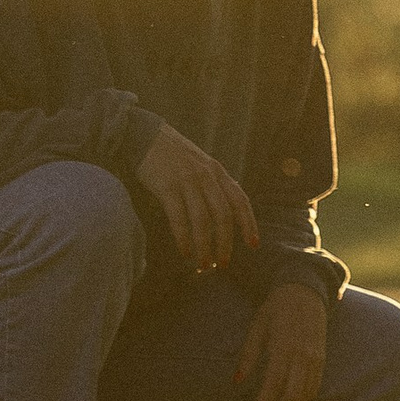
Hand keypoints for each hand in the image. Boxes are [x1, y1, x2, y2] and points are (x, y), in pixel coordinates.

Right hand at [135, 123, 258, 275]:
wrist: (146, 135)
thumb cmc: (174, 155)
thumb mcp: (202, 164)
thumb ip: (215, 184)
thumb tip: (228, 210)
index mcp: (217, 172)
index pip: (240, 200)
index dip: (248, 223)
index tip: (253, 244)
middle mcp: (206, 176)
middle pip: (223, 215)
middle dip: (225, 242)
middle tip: (223, 264)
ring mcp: (187, 181)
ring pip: (202, 220)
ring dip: (205, 246)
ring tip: (204, 265)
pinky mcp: (167, 187)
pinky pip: (179, 218)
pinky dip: (184, 238)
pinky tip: (185, 252)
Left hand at [236, 278, 329, 400]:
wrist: (305, 291)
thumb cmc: (276, 308)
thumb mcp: (256, 326)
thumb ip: (248, 355)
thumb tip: (236, 382)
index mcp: (284, 346)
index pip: (274, 384)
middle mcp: (303, 355)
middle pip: (293, 396)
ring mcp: (315, 358)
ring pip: (306, 396)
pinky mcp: (322, 359)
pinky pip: (314, 388)